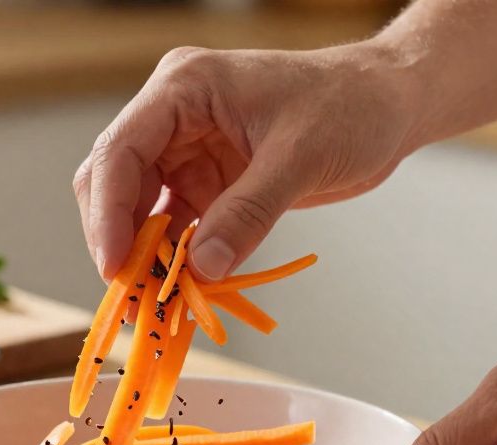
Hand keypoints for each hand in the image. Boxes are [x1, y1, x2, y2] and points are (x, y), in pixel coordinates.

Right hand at [73, 42, 421, 280]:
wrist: (389, 104)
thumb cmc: (351, 105)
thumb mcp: (300, 157)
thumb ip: (248, 212)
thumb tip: (201, 267)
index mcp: (183, 88)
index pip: (119, 152)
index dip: (107, 213)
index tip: (116, 266)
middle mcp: (174, 117)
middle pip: (114, 182)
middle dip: (118, 241)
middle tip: (132, 296)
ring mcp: (188, 150)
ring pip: (138, 210)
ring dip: (144, 257)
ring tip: (153, 304)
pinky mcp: (207, 180)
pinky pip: (174, 226)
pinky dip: (174, 260)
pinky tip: (180, 291)